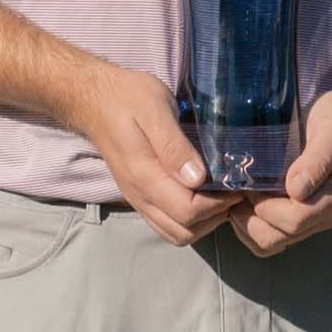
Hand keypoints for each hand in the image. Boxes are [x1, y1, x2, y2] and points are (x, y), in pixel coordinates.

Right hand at [57, 56, 240, 246]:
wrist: (95, 100)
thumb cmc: (128, 98)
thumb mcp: (155, 109)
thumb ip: (174, 146)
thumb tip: (197, 179)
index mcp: (144, 176)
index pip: (188, 212)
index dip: (218, 204)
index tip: (236, 183)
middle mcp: (140, 195)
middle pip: (184, 231)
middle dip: (214, 216)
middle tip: (232, 190)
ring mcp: (138, 199)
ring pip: (176, 233)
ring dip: (203, 223)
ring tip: (220, 194)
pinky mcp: (140, 196)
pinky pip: (166, 224)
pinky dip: (189, 221)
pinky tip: (202, 197)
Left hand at [234, 91, 331, 257]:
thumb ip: (317, 160)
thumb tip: (296, 190)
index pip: (294, 220)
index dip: (265, 207)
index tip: (249, 183)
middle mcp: (322, 215)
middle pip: (279, 237)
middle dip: (250, 219)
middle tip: (237, 191)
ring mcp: (310, 219)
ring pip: (271, 243)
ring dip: (247, 226)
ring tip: (236, 198)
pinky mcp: (299, 216)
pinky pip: (271, 237)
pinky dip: (250, 227)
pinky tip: (243, 204)